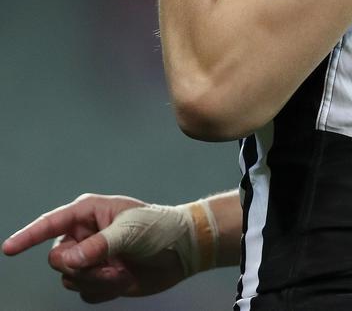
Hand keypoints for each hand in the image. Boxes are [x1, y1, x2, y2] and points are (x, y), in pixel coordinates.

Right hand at [2, 194, 184, 301]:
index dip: (28, 236)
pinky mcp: (98, 278)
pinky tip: (125, 280)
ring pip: (70, 280)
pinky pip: (84, 294)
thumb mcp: (130, 231)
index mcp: (89, 212)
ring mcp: (90, 257)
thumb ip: (97, 245)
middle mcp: (84, 234)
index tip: (8, 249)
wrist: (180, 251)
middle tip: (110, 264)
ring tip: (124, 270)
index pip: (51, 223)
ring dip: (97, 280)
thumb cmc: (158, 228)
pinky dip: (104, 292)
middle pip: (58, 259)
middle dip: (82, 267)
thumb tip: (67, 261)